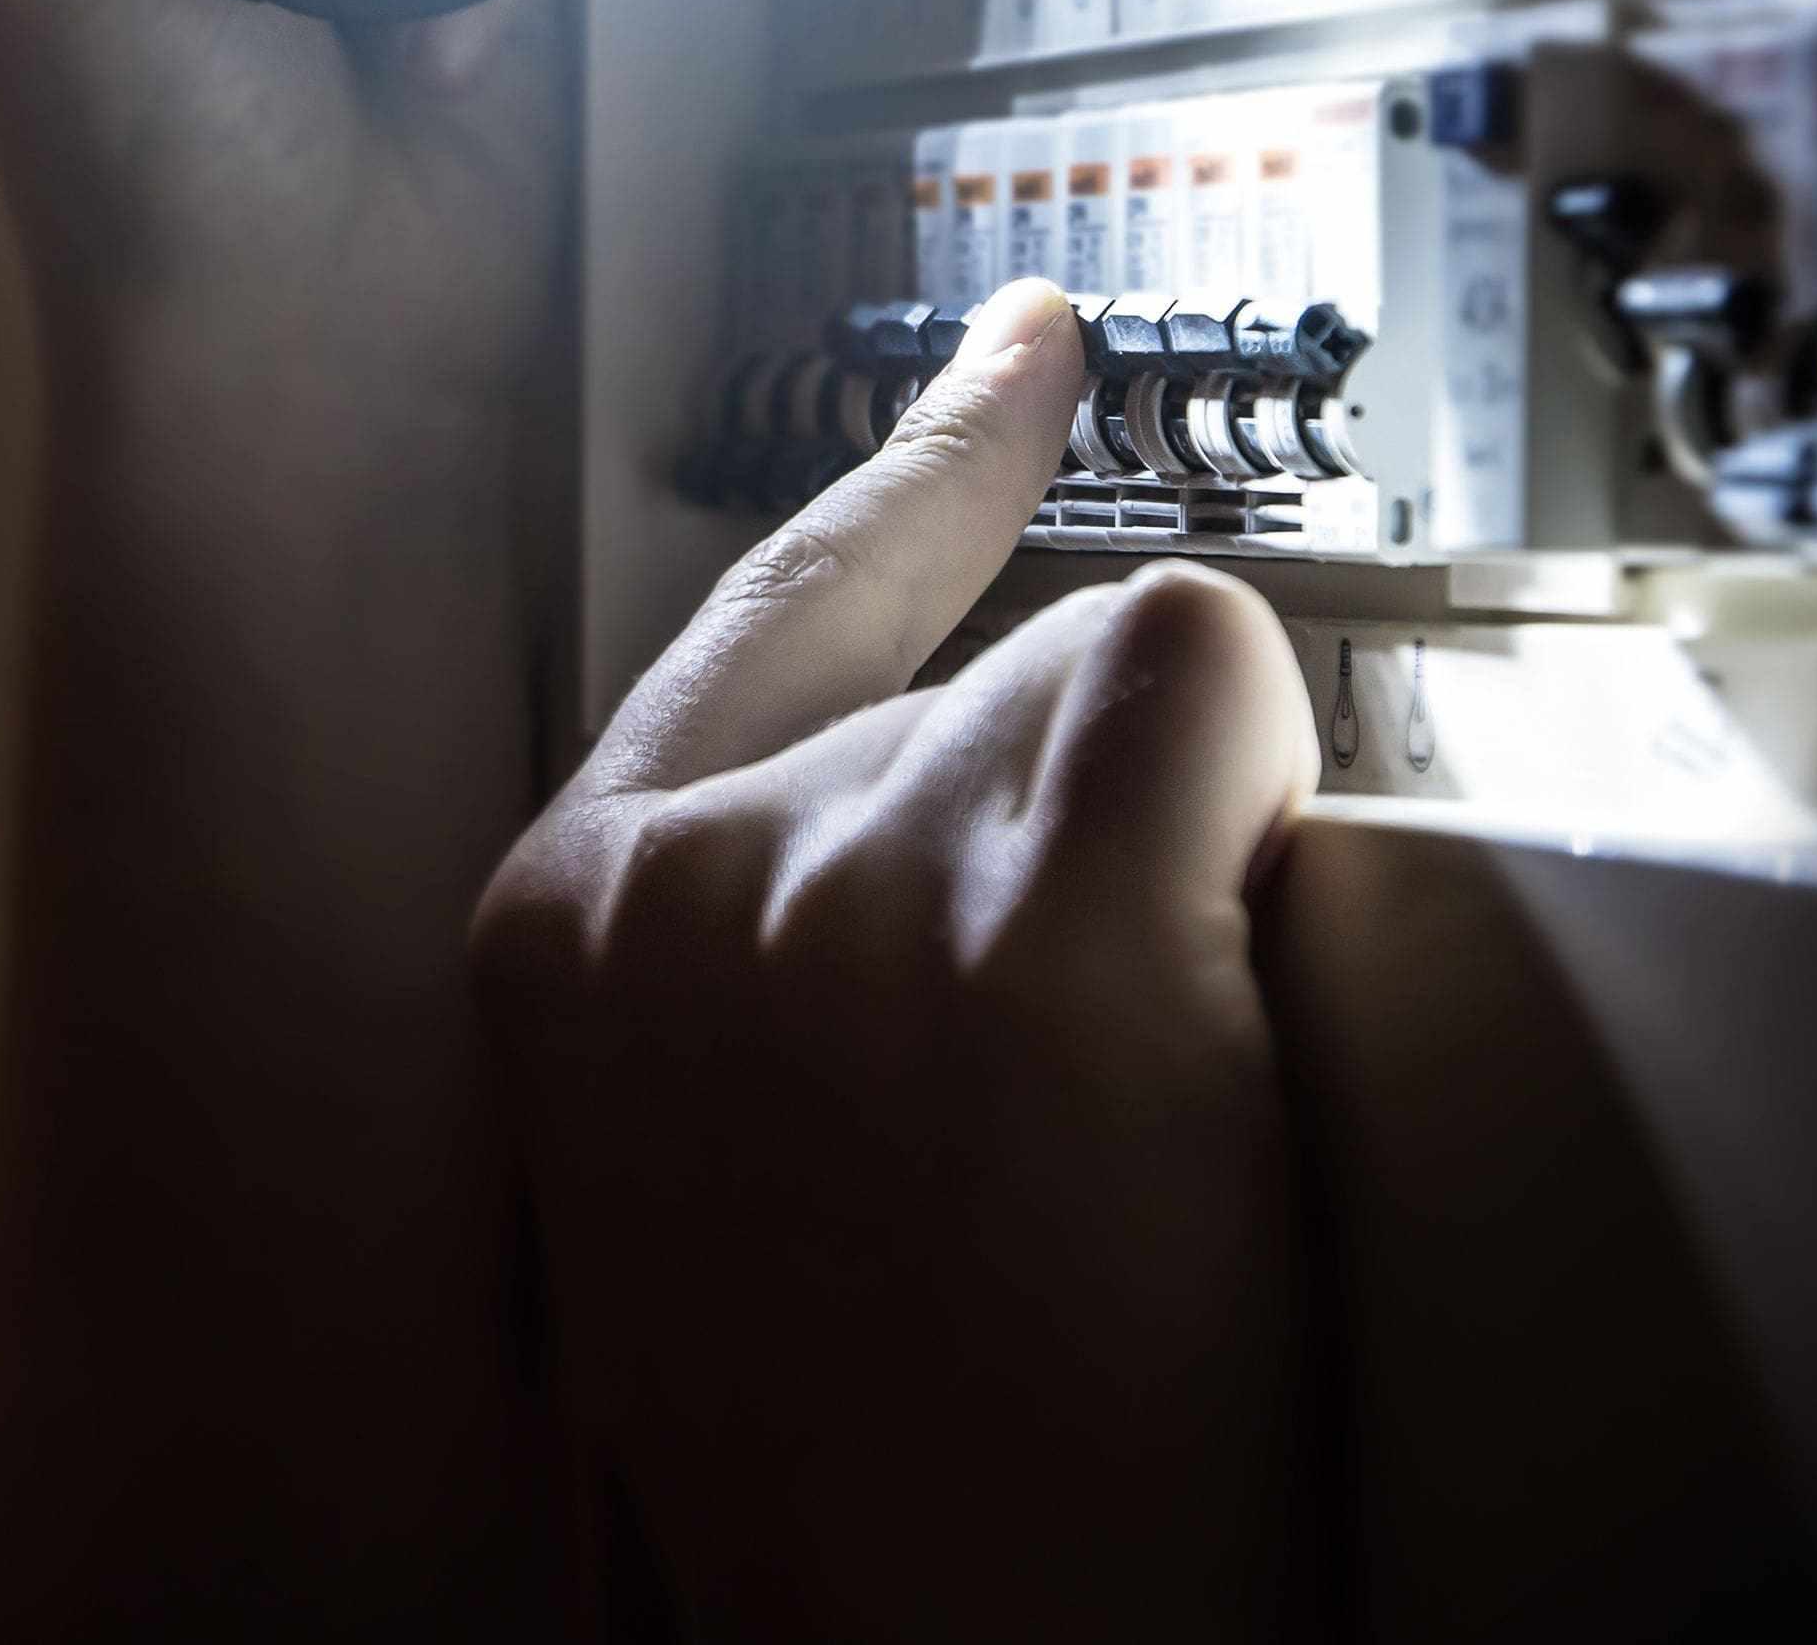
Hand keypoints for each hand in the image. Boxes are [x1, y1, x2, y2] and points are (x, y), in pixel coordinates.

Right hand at [471, 278, 1316, 1636]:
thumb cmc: (856, 1470)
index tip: (1027, 347)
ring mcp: (849, 883)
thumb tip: (975, 811)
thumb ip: (768, 947)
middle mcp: (680, 874)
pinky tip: (1204, 1015)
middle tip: (1087, 1118)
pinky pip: (1207, 685)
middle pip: (983, 678)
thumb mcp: (702, 1168)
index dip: (920, 473)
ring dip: (1172, 884)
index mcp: (564, 931)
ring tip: (1127, 1157)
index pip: (761, 609)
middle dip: (1081, 850)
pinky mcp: (1041, 916)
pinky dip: (1252, 811)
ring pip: (1111, 698)